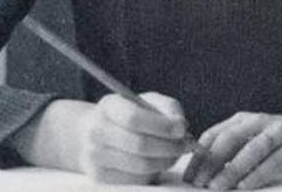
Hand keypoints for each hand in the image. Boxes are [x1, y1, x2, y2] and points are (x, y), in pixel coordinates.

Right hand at [75, 92, 190, 184]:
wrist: (100, 133)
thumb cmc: (132, 115)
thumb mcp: (149, 102)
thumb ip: (168, 108)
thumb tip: (181, 127)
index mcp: (109, 106)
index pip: (134, 118)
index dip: (161, 126)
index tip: (182, 129)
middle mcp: (97, 131)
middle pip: (139, 145)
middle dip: (170, 147)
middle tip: (186, 145)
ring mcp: (95, 155)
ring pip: (140, 166)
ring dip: (165, 161)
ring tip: (175, 153)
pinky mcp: (101, 176)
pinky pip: (136, 179)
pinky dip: (154, 172)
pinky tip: (159, 162)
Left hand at [183, 111, 281, 189]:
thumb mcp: (258, 142)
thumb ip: (236, 150)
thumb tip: (205, 171)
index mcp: (246, 120)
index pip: (214, 134)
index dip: (198, 155)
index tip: (187, 175)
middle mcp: (260, 121)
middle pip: (228, 139)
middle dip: (209, 162)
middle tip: (197, 183)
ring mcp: (279, 131)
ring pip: (250, 149)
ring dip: (230, 169)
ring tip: (216, 187)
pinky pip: (272, 161)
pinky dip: (256, 174)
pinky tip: (245, 186)